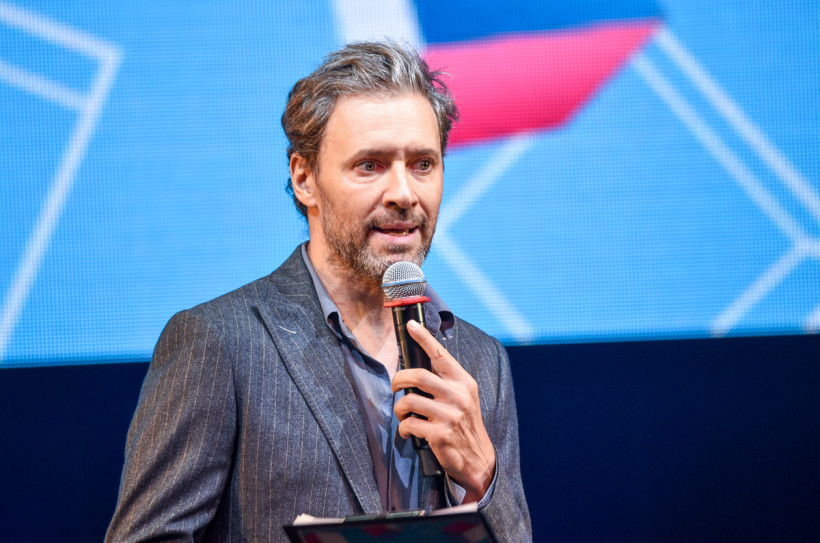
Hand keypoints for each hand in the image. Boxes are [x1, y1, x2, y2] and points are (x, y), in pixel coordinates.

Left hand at [391, 320, 495, 502]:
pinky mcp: (439, 434)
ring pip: (409, 401)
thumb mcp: (463, 398)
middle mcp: (458, 396)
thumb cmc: (464, 425)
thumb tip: (417, 367)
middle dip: (399, 379)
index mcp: (464, 383)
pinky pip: (409, 425)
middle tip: (395, 386)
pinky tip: (408, 432)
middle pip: (418, 375)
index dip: (424, 338)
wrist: (478, 459)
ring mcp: (449, 415)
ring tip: (403, 413)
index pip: (441, 355)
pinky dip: (403, 429)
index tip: (410, 325)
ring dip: (399, 408)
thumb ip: (445, 382)